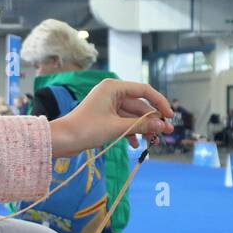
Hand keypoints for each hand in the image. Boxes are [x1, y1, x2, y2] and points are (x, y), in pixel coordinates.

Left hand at [48, 78, 173, 156]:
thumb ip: (142, 125)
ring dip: (142, 128)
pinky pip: (123, 122)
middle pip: (139, 105)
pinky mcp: (104, 117)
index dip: (159, 103)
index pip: (144, 91)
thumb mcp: (117, 128)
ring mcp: (108, 105)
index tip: (170, 116)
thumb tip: (163, 126)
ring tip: (152, 142)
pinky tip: (133, 145)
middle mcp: (112, 92)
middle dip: (151, 121)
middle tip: (165, 134)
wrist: (63, 140)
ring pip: (132, 115)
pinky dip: (129, 132)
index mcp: (113, 87)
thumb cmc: (86, 129)